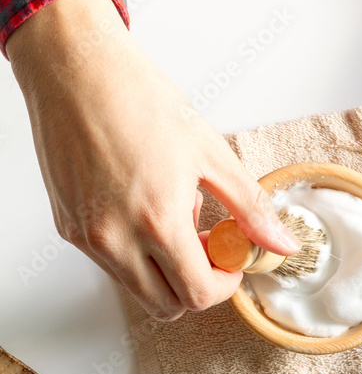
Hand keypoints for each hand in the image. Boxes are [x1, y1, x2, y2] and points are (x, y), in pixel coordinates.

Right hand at [7, 0, 299, 319]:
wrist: (74, 67)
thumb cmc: (137, 99)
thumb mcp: (209, 152)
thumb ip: (249, 207)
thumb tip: (282, 243)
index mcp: (156, 221)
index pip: (198, 294)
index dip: (225, 284)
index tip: (232, 261)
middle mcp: (115, 238)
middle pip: (167, 306)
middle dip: (194, 285)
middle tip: (206, 246)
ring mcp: (87, 237)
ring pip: (137, 290)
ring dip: (163, 271)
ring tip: (170, 218)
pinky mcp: (67, 229)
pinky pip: (110, 265)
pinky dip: (134, 254)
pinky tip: (141, 209)